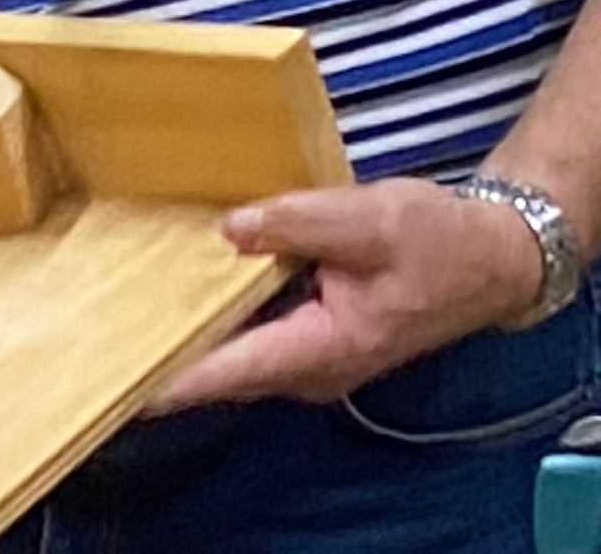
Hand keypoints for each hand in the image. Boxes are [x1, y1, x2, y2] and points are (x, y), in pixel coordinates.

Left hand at [154, 178, 545, 409]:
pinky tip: (195, 281)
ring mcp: (315, 358)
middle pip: (224, 367)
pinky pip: (258, 333)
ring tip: (132, 301)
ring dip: (196, 329)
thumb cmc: (439, 241)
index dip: (171, 378)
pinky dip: (227, 313)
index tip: (119, 382)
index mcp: (322, 348)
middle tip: (106, 323)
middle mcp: (312, 368)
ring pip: (239, 350)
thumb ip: (297, 221)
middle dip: (169, 349)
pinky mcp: (317, 337)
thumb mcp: (368, 218)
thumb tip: (233, 228)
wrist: (494, 257)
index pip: (229, 371)